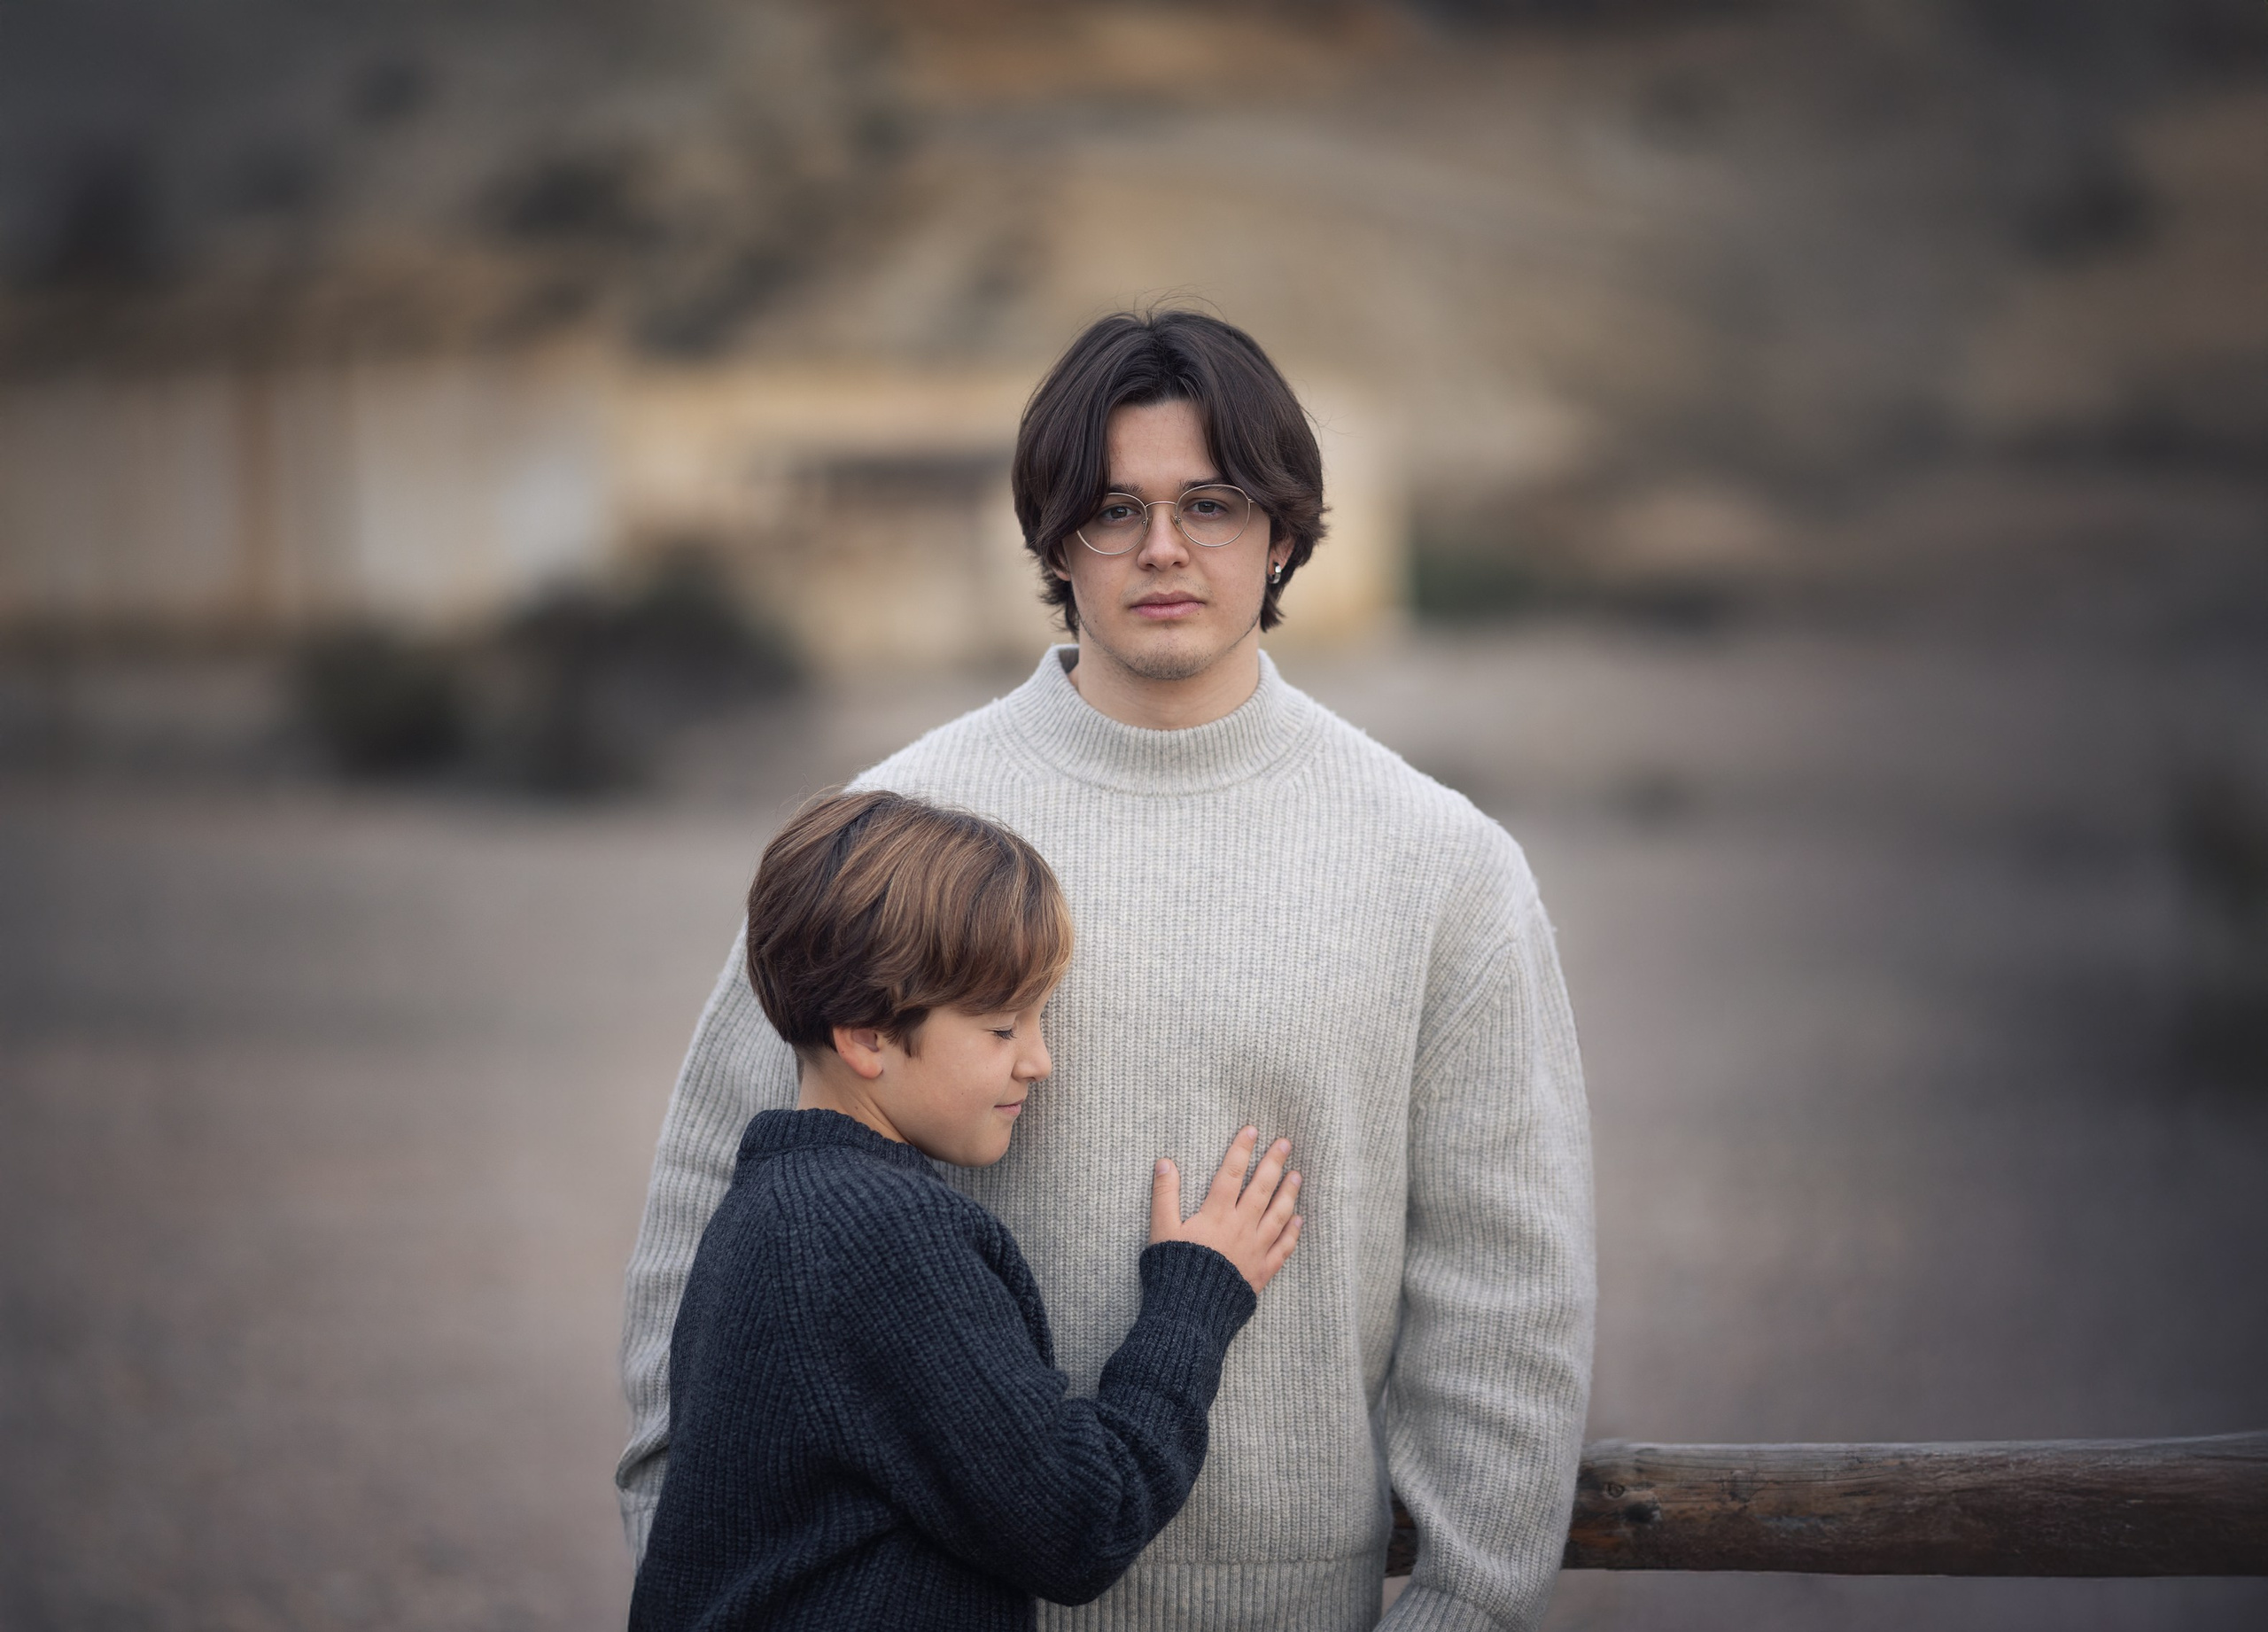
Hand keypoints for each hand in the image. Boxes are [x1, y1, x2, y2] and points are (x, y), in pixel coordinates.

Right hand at [1149, 1127, 1302, 1293]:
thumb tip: (1165, 1163)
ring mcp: (1255, 1249)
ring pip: (1277, 1215)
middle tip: (1286, 1144)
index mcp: (1216, 1215)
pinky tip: (1298, 1219)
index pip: (1231, 1174)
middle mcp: (1240, 1227)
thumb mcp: (1162, 1230)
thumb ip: (1165, 1195)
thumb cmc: (1173, 1269)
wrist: (1190, 1313)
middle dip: (1273, 1164)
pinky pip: (1282, 1249)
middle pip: (1261, 1189)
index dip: (1241, 1150)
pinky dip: (1292, 1233)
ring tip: (1297, 1175)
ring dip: (1288, 1193)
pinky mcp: (1262, 1271)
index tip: (1252, 1130)